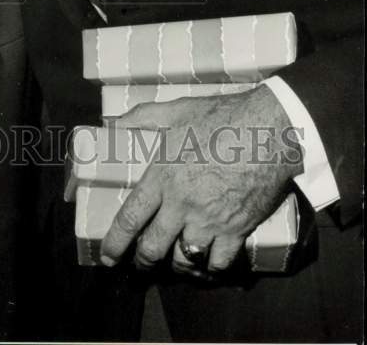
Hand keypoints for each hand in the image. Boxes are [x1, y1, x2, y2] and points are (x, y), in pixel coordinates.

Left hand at [99, 87, 303, 275]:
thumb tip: (115, 122)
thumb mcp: (177, 111)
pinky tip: (207, 262)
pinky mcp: (237, 230)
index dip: (116, 242)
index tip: (108, 256)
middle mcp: (181, 205)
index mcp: (162, 177)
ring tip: (173, 262)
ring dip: (176, 265)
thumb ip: (143, 117)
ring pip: (185, 259)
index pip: (130, 218)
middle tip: (140, 265)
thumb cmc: (221, 118)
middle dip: (143, 261)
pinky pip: (219, 262)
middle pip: (153, 247)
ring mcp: (210, 221)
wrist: (269, 132)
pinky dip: (211, 267)